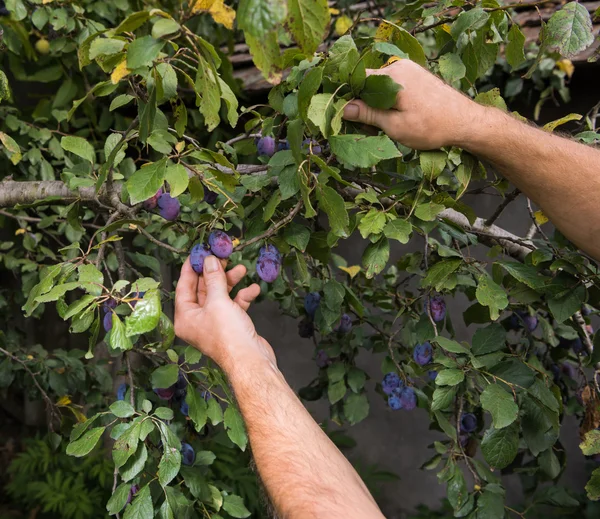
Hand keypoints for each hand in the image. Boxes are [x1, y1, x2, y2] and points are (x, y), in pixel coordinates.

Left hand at [174, 254, 275, 374]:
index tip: (198, 253)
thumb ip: (213, 278)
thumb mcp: (218, 301)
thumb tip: (209, 260)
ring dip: (231, 282)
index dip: (191, 269)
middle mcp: (197, 321)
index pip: (184, 287)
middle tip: (223, 257)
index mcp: (185, 317)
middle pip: (203, 290)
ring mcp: (215, 323)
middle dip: (215, 273)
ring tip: (242, 269)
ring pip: (220, 296)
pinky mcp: (231, 325)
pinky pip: (234, 305)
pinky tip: (253, 289)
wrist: (251, 360)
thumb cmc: (228, 335)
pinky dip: (242, 296)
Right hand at [342, 59, 479, 149]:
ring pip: (379, 86)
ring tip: (383, 126)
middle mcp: (399, 67)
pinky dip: (387, 101)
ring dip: (375, 104)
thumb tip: (344, 108)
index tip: (342, 115)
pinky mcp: (415, 76)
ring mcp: (408, 70)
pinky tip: (393, 118)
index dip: (346, 96)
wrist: (465, 122)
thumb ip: (368, 114)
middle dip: (362, 104)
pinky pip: (392, 86)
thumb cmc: (432, 126)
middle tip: (365, 129)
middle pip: (367, 83)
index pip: (357, 79)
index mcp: (392, 76)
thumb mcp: (394, 126)